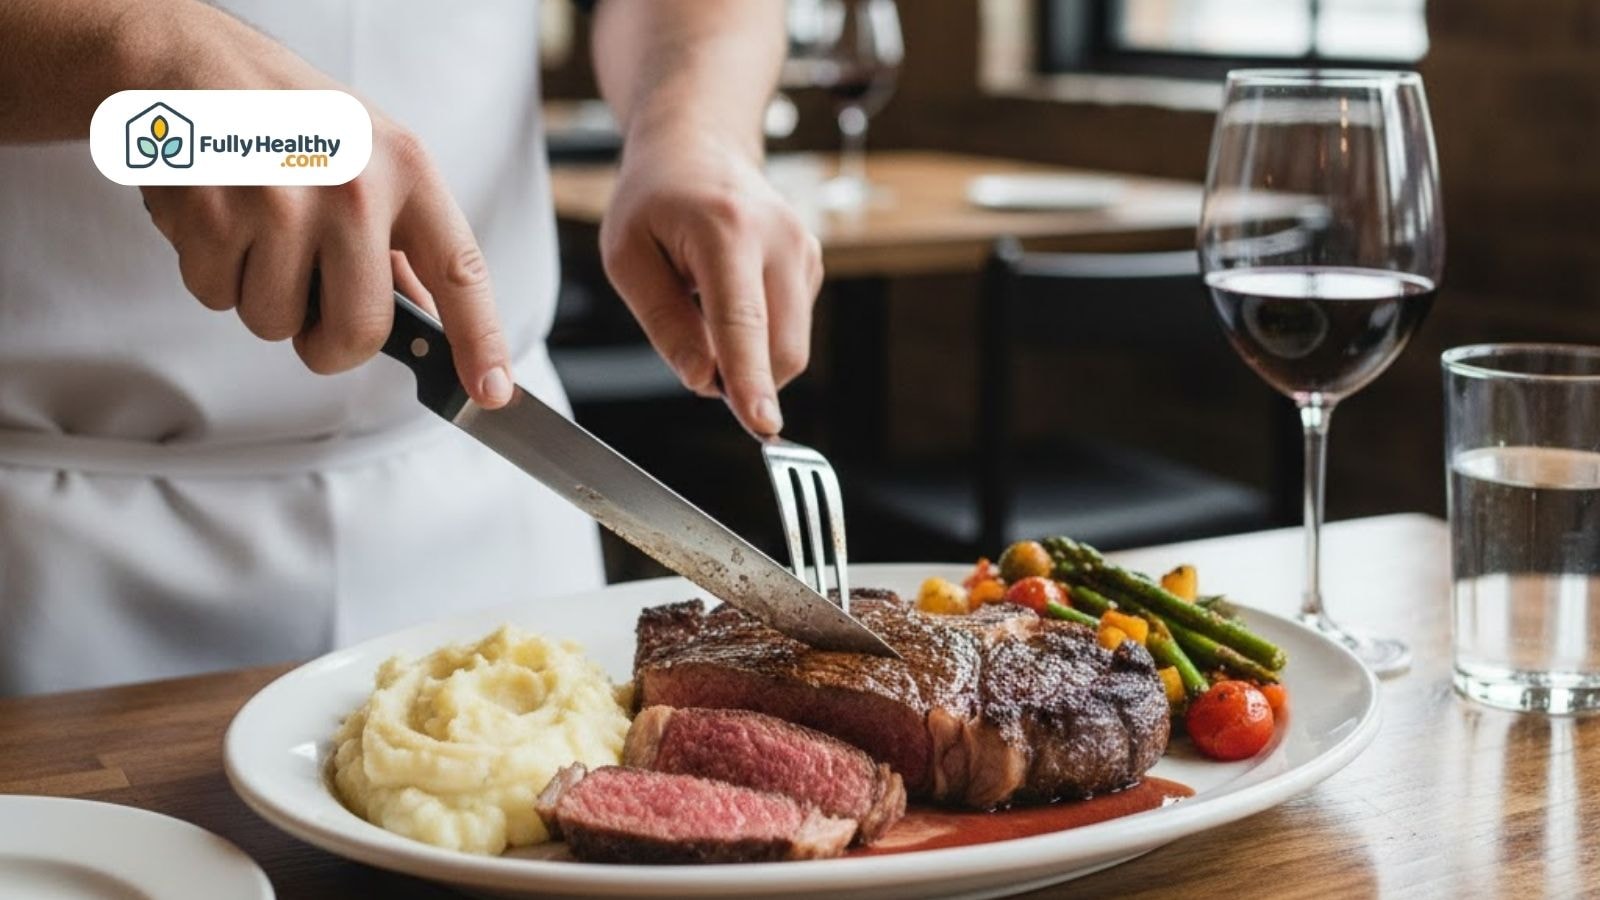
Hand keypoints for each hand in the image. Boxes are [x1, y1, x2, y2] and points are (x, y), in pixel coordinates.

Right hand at [136, 6, 511, 407]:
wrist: (190, 63)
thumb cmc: (292, 119)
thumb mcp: (371, 158)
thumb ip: (403, 242)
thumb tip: (433, 321)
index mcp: (406, 170)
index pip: (460, 272)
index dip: (479, 341)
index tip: (490, 392)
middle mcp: (352, 187)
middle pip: (358, 333)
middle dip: (330, 345)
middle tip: (312, 305)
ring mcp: (280, 201)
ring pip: (275, 324)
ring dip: (260, 296)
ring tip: (256, 230)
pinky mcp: (213, 213)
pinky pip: (217, 297)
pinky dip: (213, 273)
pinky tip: (219, 219)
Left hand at [599, 127, 822, 435]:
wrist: (699, 148)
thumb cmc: (656, 199)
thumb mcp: (627, 257)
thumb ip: (664, 323)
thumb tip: (701, 380)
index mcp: (727, 229)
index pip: (743, 322)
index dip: (751, 380)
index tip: (763, 425)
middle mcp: (779, 238)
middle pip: (780, 348)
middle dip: (742, 378)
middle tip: (693, 356)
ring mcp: (805, 249)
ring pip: (790, 347)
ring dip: (749, 358)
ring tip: (704, 312)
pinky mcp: (814, 264)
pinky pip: (791, 329)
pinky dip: (759, 337)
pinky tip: (730, 300)